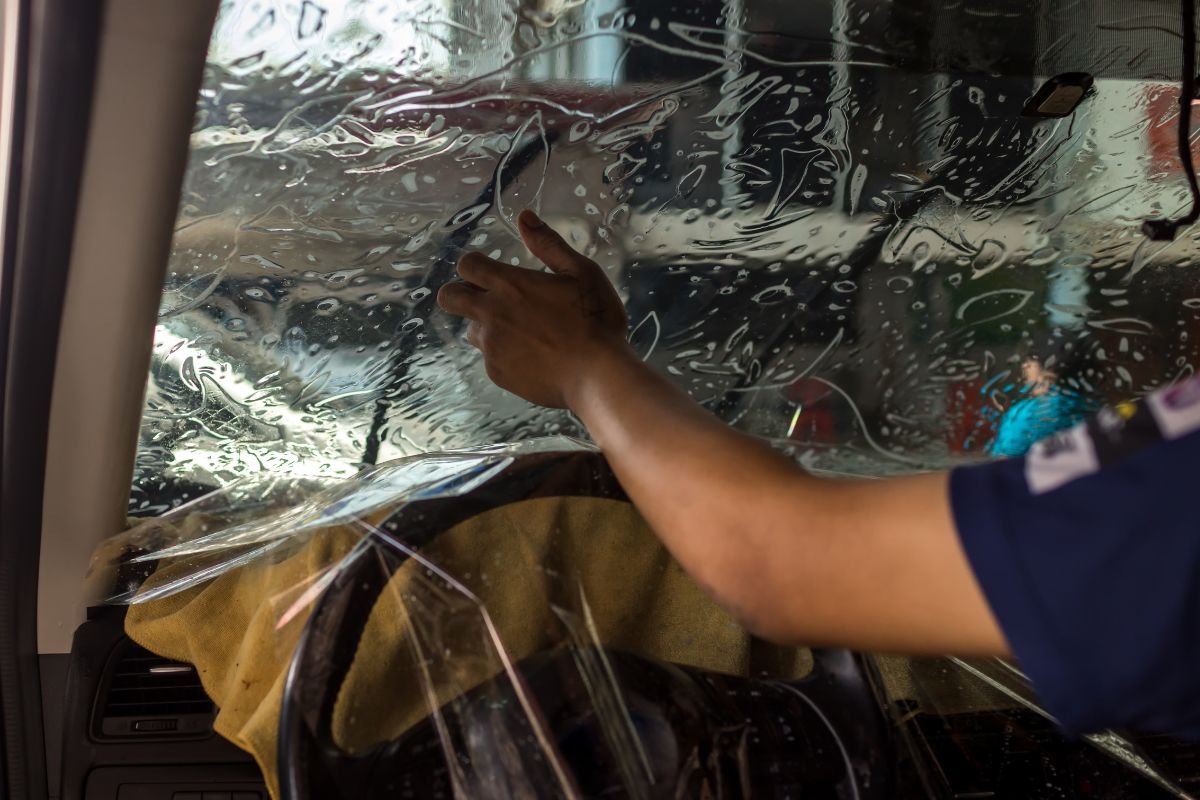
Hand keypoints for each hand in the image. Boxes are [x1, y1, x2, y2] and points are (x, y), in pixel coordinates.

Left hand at [437, 209, 631, 408]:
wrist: (597, 375)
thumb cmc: (595, 320)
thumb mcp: (581, 272)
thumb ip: (548, 244)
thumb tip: (524, 216)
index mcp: (509, 284)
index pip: (467, 265)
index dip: (475, 266)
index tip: (491, 272)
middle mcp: (491, 313)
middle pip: (449, 298)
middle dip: (460, 294)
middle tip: (486, 299)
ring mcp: (492, 345)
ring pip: (472, 330)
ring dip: (488, 327)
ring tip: (524, 333)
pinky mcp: (497, 372)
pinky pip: (490, 358)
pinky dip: (505, 354)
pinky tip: (534, 356)